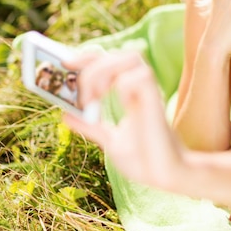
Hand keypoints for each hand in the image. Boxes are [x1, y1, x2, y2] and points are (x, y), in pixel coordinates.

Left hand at [62, 51, 183, 188]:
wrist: (165, 176)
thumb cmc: (145, 160)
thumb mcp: (110, 141)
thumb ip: (90, 126)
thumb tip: (65, 114)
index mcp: (131, 94)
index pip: (110, 61)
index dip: (87, 58)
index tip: (65, 65)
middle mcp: (141, 89)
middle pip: (119, 53)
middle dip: (92, 64)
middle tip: (79, 89)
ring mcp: (149, 95)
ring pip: (132, 58)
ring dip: (105, 71)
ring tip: (95, 97)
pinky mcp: (156, 104)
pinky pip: (142, 77)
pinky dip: (123, 85)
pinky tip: (120, 105)